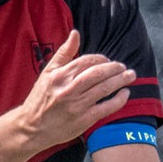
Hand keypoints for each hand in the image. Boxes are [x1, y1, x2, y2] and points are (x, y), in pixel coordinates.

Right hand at [16, 31, 135, 151]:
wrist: (32, 128)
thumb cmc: (40, 99)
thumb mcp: (48, 73)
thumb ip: (64, 53)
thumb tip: (75, 33)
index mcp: (59, 76)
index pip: (86, 61)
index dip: (101, 59)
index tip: (108, 61)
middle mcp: (68, 89)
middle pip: (98, 74)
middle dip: (114, 68)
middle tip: (123, 67)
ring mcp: (77, 105)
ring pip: (104, 89)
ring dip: (120, 81)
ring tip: (130, 76)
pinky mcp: (83, 120)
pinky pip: (106, 108)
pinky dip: (119, 100)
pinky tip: (125, 94)